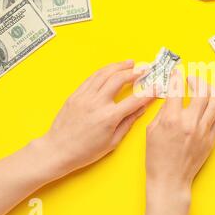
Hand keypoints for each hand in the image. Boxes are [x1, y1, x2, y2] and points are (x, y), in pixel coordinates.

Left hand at [35, 60, 154, 177]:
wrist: (57, 150)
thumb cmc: (85, 151)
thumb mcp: (112, 142)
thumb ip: (128, 122)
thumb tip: (141, 109)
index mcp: (108, 117)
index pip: (135, 99)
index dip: (149, 92)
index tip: (158, 86)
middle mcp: (97, 103)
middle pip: (119, 79)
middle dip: (134, 72)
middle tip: (144, 69)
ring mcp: (84, 97)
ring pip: (104, 74)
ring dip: (119, 66)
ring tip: (130, 63)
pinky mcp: (75, 95)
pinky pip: (92, 78)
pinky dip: (104, 71)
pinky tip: (111, 69)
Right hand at [143, 70, 214, 214]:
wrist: (170, 179)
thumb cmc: (157, 158)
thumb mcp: (151, 131)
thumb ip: (162, 112)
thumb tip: (170, 98)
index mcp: (171, 120)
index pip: (176, 89)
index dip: (176, 77)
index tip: (177, 72)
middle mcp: (189, 123)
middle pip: (201, 91)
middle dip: (197, 80)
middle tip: (192, 79)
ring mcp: (203, 131)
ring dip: (211, 91)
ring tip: (205, 88)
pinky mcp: (211, 139)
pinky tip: (211, 103)